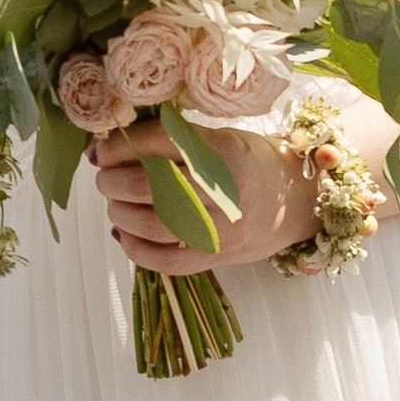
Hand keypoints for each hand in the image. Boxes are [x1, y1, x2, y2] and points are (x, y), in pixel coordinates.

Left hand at [87, 120, 319, 274]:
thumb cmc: (248, 162)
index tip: (102, 150)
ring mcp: (224, 227)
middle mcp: (225, 189)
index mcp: (223, 150)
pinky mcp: (219, 256)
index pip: (159, 142)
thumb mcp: (219, 138)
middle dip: (113, 181)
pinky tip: (124, 234)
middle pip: (151, 186)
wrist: (297, 200)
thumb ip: (171, 141)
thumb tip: (105, 148)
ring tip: (114, 204)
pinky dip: (136, 249)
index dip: (120, 146)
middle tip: (104, 178)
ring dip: (120, 214)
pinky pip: (168, 262)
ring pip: (155, 225)